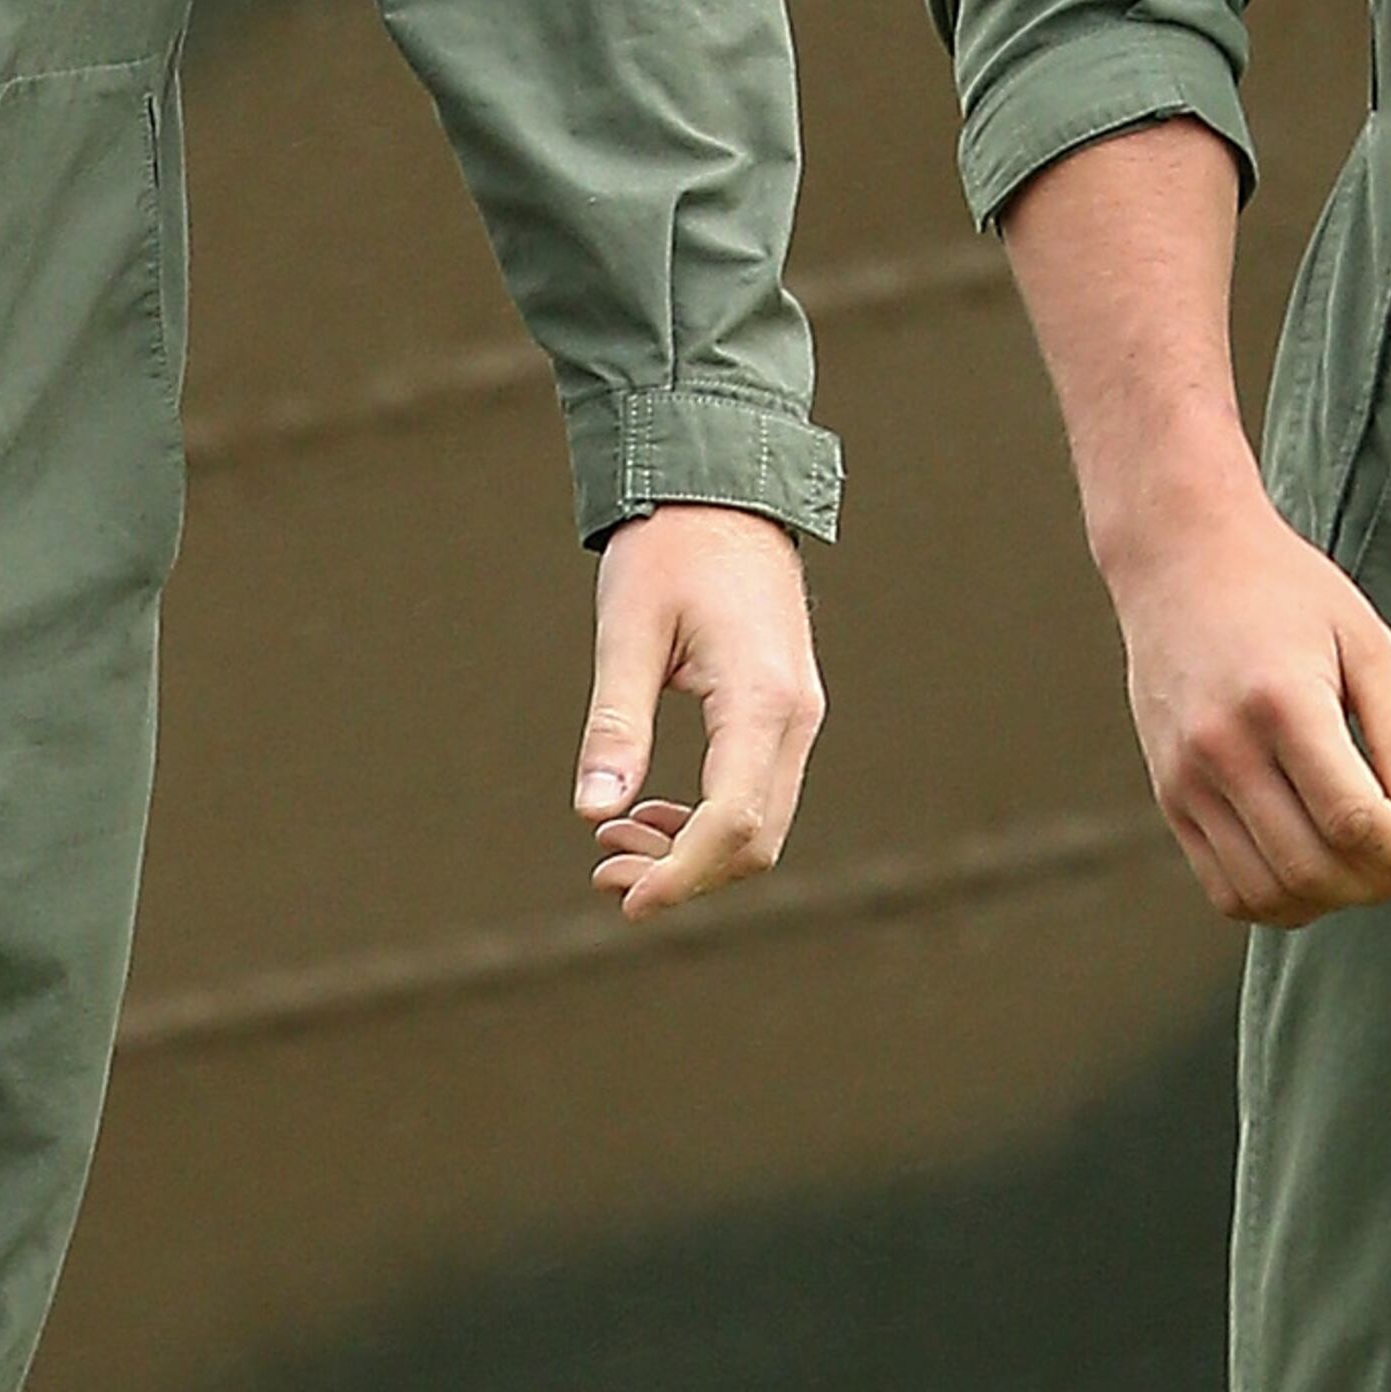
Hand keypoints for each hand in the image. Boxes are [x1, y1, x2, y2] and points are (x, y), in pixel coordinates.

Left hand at [575, 504, 823, 918]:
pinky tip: (650, 813)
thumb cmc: (669, 551)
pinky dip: (709, 821)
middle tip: (603, 872)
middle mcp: (795, 717)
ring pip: (762, 824)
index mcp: (761, 699)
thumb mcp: (626, 631)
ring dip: (692, 852)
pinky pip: (759, 792)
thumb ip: (614, 724)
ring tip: (612, 843)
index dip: (681, 874)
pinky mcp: (785, 713)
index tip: (626, 899)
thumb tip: (592, 810)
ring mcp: (798, 717)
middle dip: (683, 873)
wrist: (722, 492)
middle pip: (756, 839)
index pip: (734, 821)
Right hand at [1106, 464, 1390, 925]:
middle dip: (1378, 883)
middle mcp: (1221, 749)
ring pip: (1266, 892)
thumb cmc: (1285, 594)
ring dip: (1330, 901)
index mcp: (1281, 704)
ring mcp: (1186, 779)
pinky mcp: (1169, 796)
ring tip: (1365, 869)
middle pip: (1311, 865)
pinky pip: (1224, 887)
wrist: (1179, 561)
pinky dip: (1278, 900)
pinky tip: (1315, 868)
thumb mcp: (1365, 643)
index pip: (1354, 819)